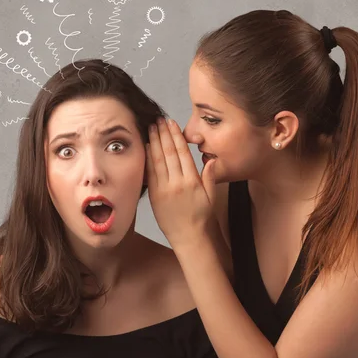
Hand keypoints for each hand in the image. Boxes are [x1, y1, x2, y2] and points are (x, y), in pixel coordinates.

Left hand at [146, 117, 216, 249]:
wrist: (189, 238)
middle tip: (158, 120)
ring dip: (154, 142)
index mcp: (192, 181)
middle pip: (169, 153)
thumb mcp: (211, 197)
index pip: (183, 153)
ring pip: (158, 161)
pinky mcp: (155, 196)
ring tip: (151, 128)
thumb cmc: (201, 218)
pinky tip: (146, 147)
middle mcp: (177, 183)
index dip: (176, 136)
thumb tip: (211, 159)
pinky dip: (148, 158)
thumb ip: (209, 177)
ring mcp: (164, 190)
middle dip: (163, 134)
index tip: (172, 123)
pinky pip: (150, 174)